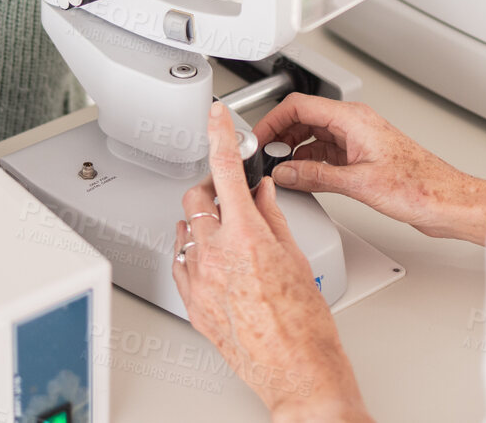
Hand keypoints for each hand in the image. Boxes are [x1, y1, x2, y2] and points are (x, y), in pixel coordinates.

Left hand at [173, 102, 371, 421]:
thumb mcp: (296, 257)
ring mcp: (200, 280)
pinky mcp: (192, 304)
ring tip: (228, 234)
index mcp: (246, 236)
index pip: (227, 170)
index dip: (219, 135)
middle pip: (197, 198)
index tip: (214, 116)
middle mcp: (216, 254)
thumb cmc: (306, 323)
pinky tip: (213, 260)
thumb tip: (261, 192)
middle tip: (231, 195)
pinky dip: (193, 253)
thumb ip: (273, 217)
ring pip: (185, 231)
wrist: (297, 370)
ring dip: (202, 223)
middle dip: (212, 190)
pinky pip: (180, 264)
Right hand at [253, 93, 485, 245]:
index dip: (273, 119)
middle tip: (265, 157)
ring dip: (294, 151)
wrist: (445, 201)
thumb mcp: (358, 184)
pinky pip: (326, 153)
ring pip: (314, 137)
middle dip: (280, 136)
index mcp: (354, 119)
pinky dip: (310, 163)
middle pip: (304, 118)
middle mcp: (355, 125)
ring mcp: (359, 141)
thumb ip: (316, 176)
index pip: (300, 105)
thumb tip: (285, 173)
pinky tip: (303, 178)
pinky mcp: (362, 158)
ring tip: (280, 170)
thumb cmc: (419, 186)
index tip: (259, 139)